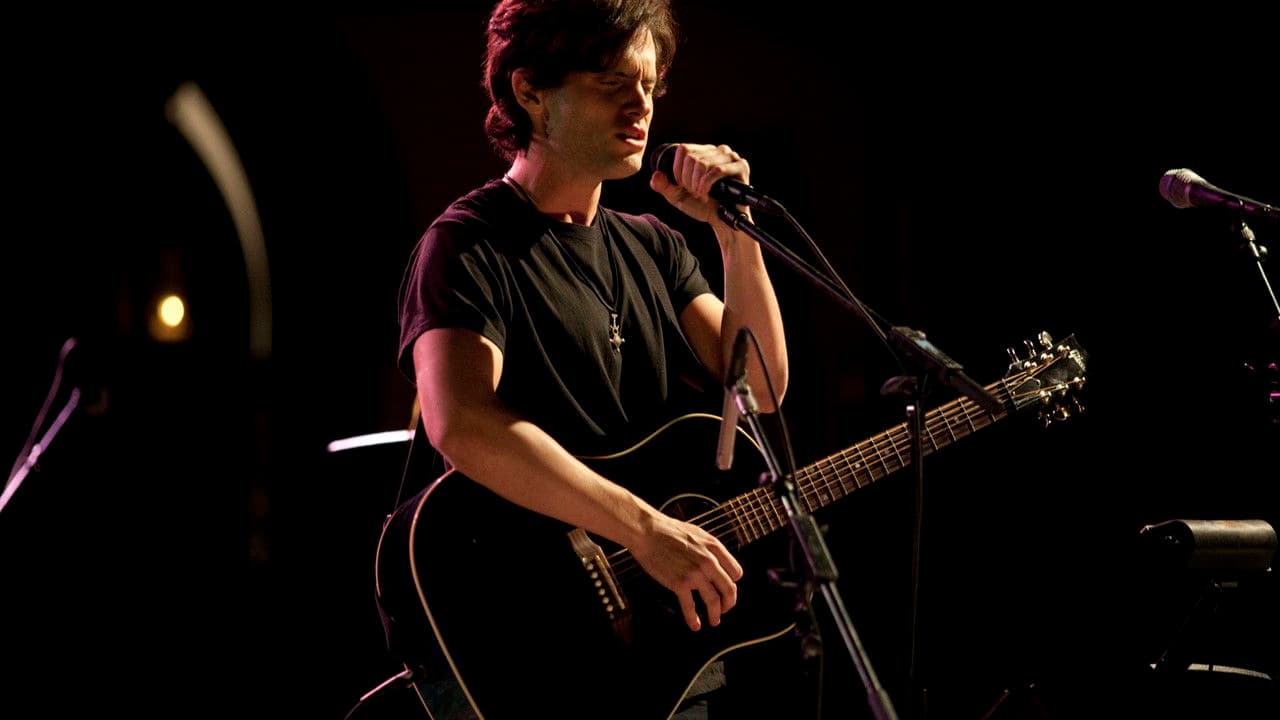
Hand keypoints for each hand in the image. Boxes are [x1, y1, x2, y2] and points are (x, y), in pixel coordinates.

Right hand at [630, 511, 743, 631]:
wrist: (647, 532)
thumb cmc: (667, 531)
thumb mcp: (697, 533)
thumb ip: (709, 548)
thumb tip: (716, 562)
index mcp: (714, 547)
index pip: (736, 572)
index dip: (732, 583)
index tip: (727, 589)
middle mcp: (709, 561)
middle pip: (729, 589)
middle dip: (729, 603)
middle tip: (725, 609)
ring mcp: (695, 573)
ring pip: (714, 601)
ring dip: (715, 615)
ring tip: (714, 621)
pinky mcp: (680, 583)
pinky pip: (690, 607)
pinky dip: (693, 619)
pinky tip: (695, 625)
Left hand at [649, 142, 750, 226]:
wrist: (722, 223)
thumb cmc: (702, 207)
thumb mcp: (677, 196)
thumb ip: (664, 186)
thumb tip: (655, 176)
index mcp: (704, 152)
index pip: (683, 149)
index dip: (678, 170)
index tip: (683, 187)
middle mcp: (717, 151)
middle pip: (691, 157)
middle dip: (687, 180)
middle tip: (694, 194)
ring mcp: (730, 157)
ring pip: (702, 163)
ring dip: (697, 184)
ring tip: (701, 195)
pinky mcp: (741, 166)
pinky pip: (717, 170)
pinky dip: (707, 184)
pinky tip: (706, 195)